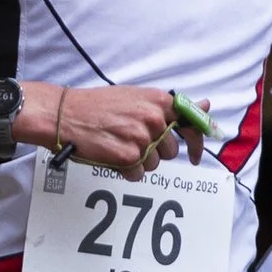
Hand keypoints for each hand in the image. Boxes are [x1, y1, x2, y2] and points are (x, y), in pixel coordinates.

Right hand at [28, 84, 198, 178]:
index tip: (195, 157)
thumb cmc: (98, 105)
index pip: (191, 125)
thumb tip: (206, 106)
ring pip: (154, 164)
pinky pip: (138, 174)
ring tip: (116, 144)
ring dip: (138, 160)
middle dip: (153, 151)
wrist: (65, 114)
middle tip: (129, 140)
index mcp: (159, 101)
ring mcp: (143, 138)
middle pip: (170, 151)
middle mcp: (154, 119)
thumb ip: (170, 106)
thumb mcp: (137, 97)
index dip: (196, 144)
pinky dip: (126, 170)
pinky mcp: (129, 157)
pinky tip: (111, 155)